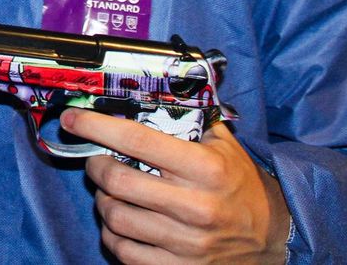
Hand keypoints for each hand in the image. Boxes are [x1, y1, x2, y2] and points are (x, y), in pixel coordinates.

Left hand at [63, 108, 290, 263]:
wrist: (273, 236)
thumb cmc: (239, 184)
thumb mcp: (223, 145)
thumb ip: (188, 121)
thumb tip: (141, 96)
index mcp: (204, 169)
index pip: (136, 140)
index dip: (97, 127)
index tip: (74, 120)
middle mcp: (195, 206)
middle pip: (117, 182)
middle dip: (96, 166)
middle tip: (96, 160)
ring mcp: (187, 243)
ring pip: (115, 218)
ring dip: (103, 201)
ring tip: (111, 192)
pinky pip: (125, 252)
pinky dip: (113, 236)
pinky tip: (121, 223)